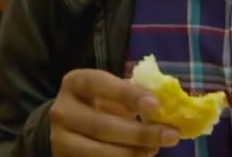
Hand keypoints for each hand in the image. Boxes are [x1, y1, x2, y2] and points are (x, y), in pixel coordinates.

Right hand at [49, 69, 179, 156]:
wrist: (68, 125)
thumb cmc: (98, 102)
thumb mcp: (110, 90)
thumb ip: (132, 93)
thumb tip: (166, 105)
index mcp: (75, 83)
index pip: (99, 84)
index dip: (127, 94)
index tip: (155, 105)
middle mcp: (62, 111)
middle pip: (101, 125)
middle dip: (140, 133)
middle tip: (171, 135)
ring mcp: (60, 140)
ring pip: (98, 152)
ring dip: (133, 153)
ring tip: (155, 149)